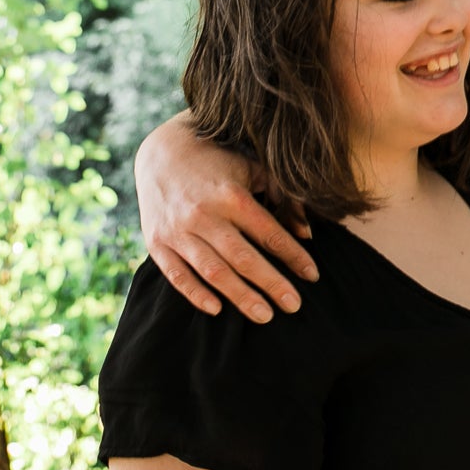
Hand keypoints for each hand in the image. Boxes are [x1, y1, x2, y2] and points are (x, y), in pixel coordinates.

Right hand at [135, 113, 317, 321]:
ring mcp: (177, 231)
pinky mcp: (157, 243)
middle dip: (271, 284)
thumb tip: (306, 234)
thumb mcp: (254, 171)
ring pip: (212, 271)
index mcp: (231, 196)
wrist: (161, 154)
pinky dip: (196, 294)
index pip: (269, 233)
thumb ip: (284, 199)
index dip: (293, 256)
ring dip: (240, 296)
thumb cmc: (218, 165)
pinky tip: (217, 309)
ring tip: (265, 316)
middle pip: (243, 258)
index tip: (312, 275)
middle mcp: (204, 215)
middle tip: (294, 306)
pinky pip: (177, 275)